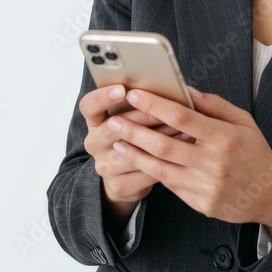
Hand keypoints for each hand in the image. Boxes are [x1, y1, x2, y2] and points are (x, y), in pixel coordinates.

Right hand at [80, 84, 194, 211]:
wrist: (128, 179)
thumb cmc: (136, 138)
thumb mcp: (132, 119)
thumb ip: (140, 104)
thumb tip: (164, 86)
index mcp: (95, 122)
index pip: (89, 105)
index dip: (103, 96)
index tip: (122, 89)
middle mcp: (94, 143)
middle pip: (112, 127)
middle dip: (141, 117)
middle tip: (164, 111)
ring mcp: (104, 166)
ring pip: (132, 151)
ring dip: (159, 139)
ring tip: (183, 129)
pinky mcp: (119, 185)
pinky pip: (144, 171)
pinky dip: (165, 161)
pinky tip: (181, 151)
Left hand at [106, 86, 271, 227]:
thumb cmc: (256, 153)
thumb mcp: (243, 122)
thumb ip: (214, 105)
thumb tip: (186, 90)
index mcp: (225, 138)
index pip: (183, 118)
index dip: (156, 105)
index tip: (135, 95)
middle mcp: (214, 163)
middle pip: (165, 145)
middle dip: (135, 131)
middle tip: (114, 121)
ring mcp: (206, 186)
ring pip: (161, 169)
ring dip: (136, 154)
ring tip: (117, 142)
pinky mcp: (201, 203)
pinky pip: (171, 185)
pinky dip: (152, 172)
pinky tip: (138, 161)